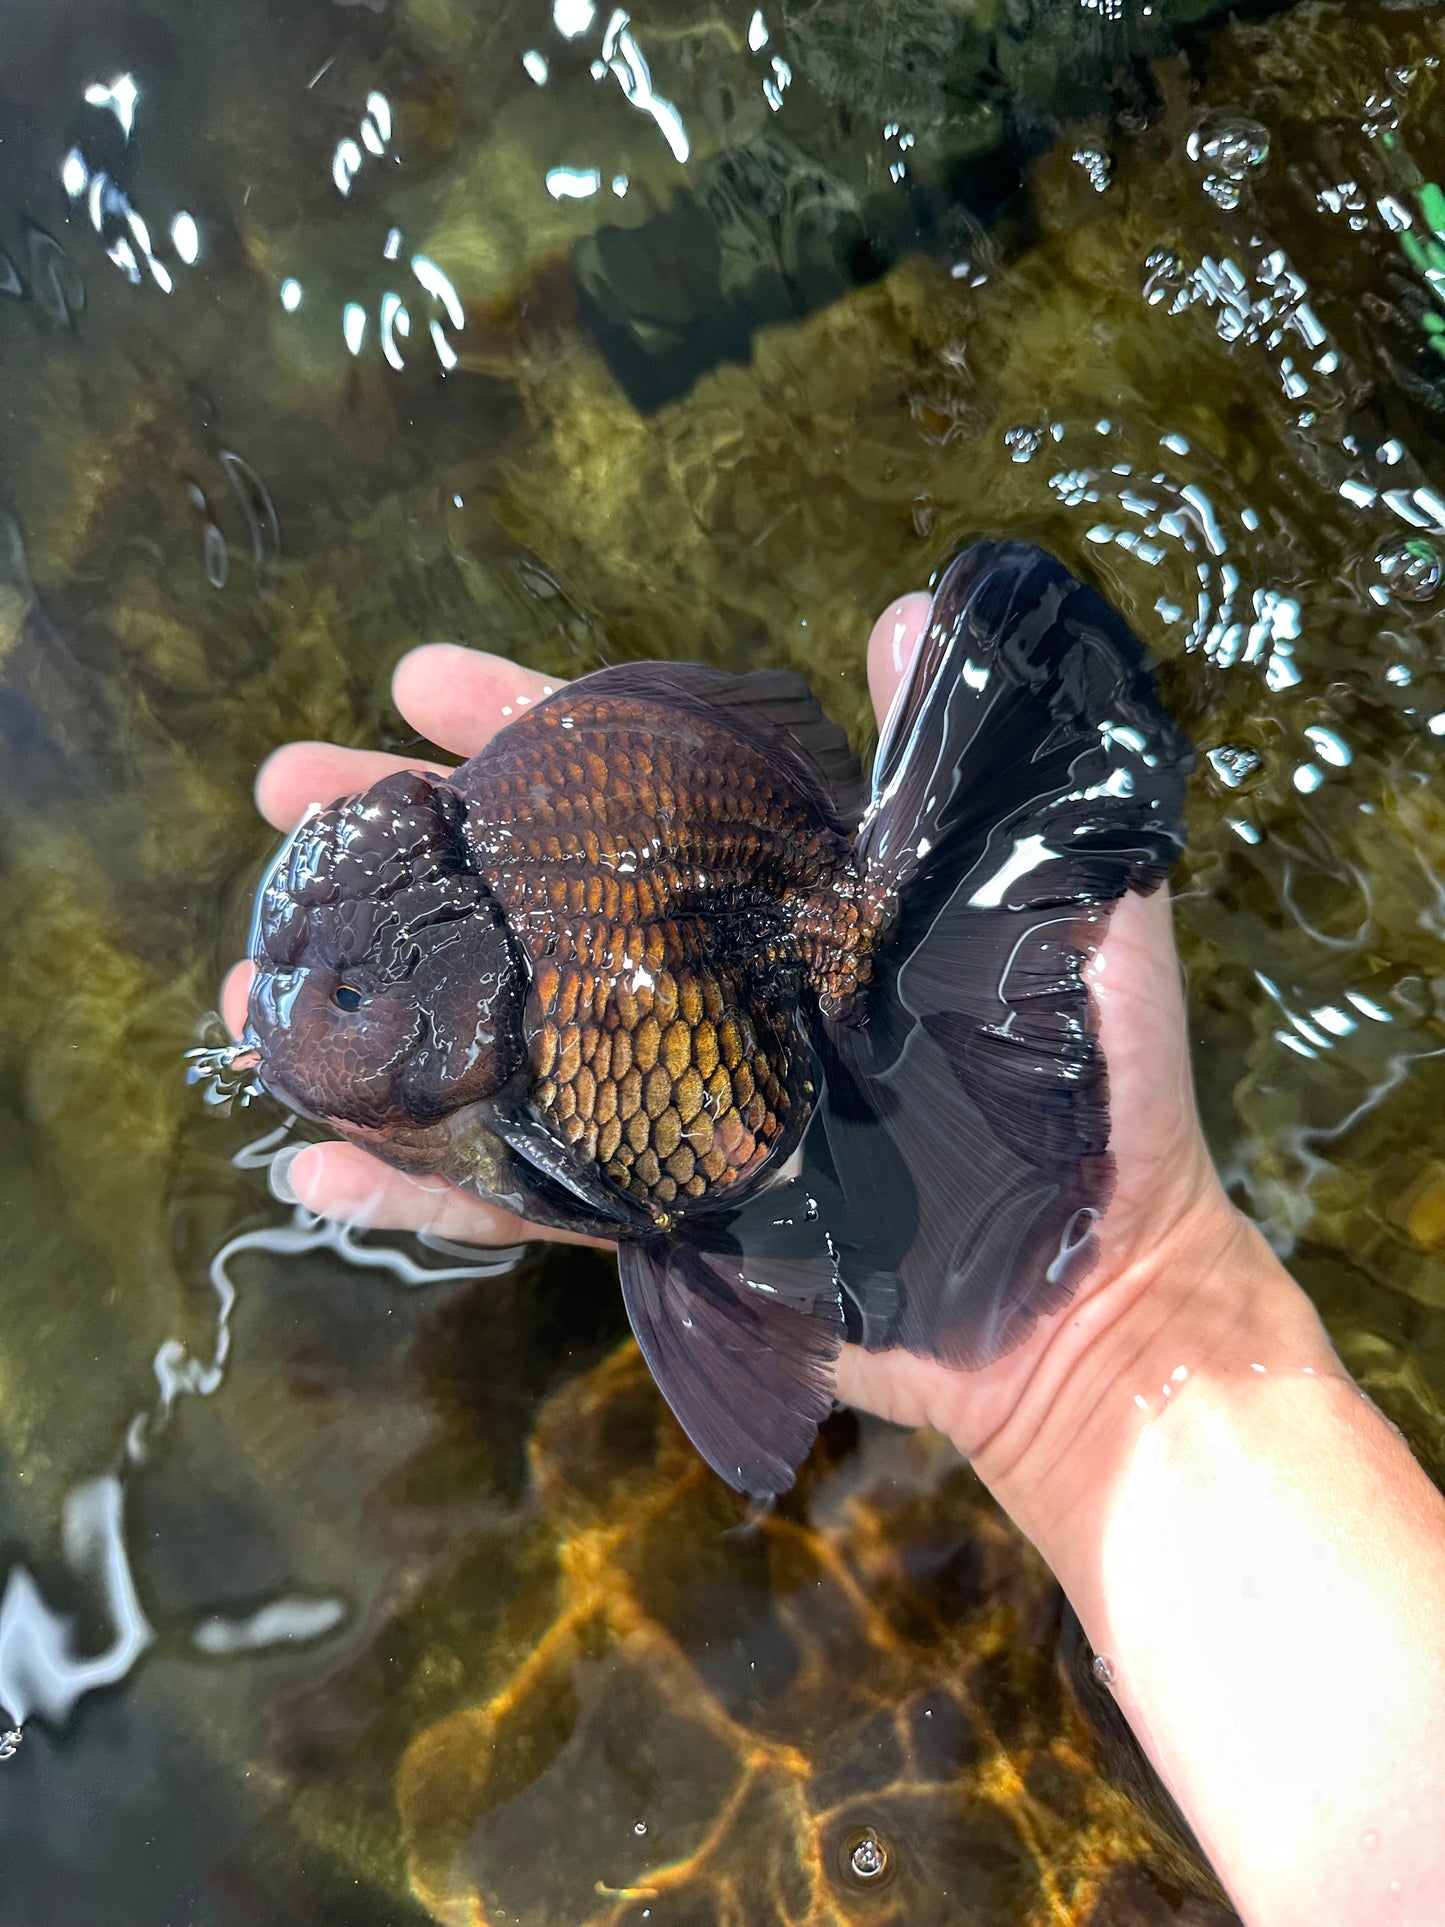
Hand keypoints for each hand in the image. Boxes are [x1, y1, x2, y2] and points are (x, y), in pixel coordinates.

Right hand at [222, 596, 1245, 1465]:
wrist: (1092, 1301)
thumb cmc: (1092, 1095)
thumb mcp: (1052, 906)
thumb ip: (972, 777)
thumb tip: (898, 608)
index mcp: (783, 899)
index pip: (636, 784)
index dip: (528, 723)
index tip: (417, 676)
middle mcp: (707, 987)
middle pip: (526, 896)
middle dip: (397, 840)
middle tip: (277, 792)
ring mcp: (671, 1102)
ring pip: (493, 1041)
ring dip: (368, 1011)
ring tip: (246, 989)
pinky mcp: (662, 1216)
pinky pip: (522, 1197)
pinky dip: (420, 1187)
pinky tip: (315, 1160)